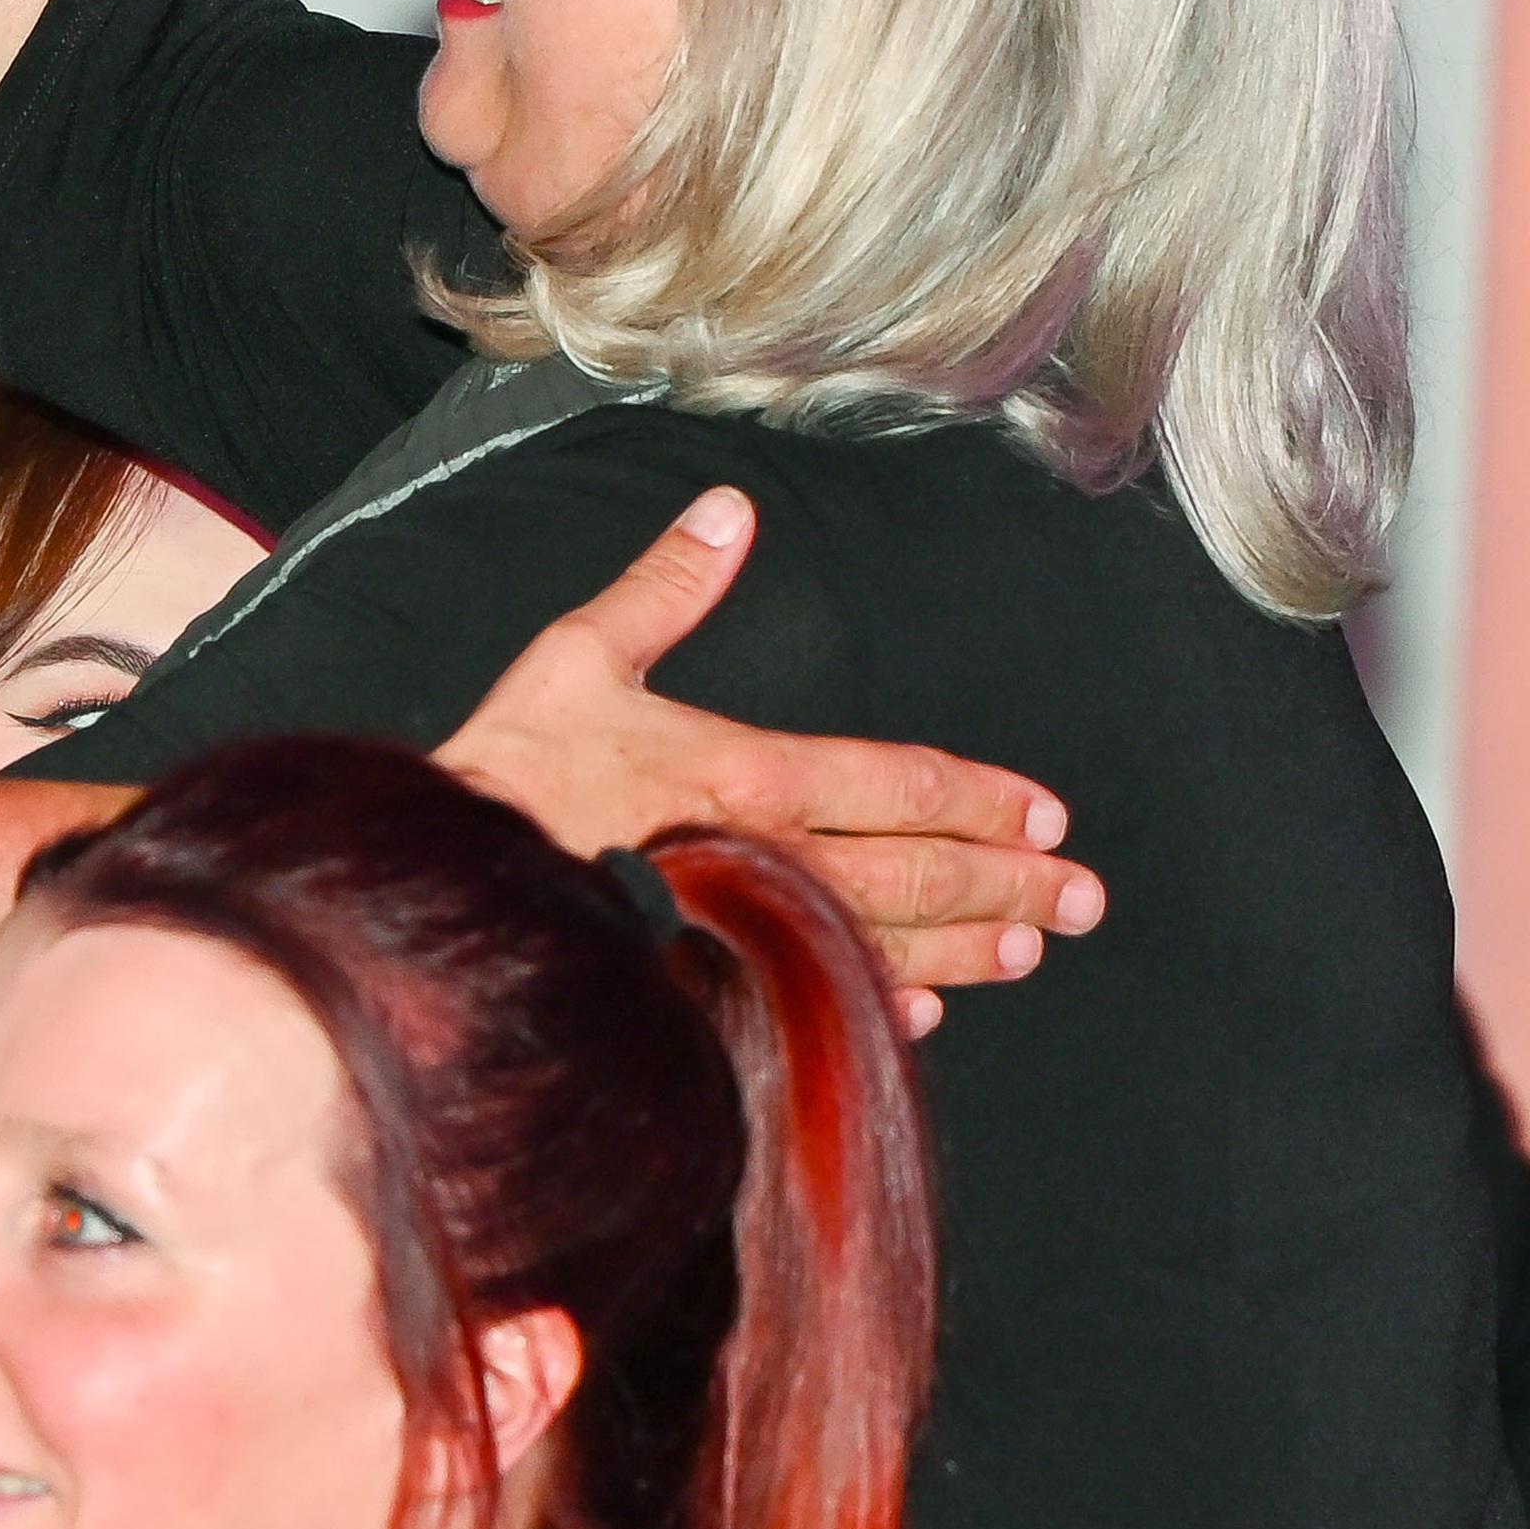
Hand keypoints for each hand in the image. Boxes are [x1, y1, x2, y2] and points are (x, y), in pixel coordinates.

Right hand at [429, 489, 1095, 1032]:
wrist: (445, 901)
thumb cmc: (507, 778)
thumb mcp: (579, 658)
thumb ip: (665, 588)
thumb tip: (727, 511)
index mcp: (750, 775)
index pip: (901, 784)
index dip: (984, 798)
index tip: (1046, 816)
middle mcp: (769, 863)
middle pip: (921, 874)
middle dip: (1012, 884)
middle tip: (1085, 899)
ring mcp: (746, 940)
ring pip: (888, 945)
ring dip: (970, 949)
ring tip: (1031, 949)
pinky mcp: (716, 994)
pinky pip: (819, 1008)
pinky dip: (882, 1011)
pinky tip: (923, 1017)